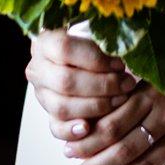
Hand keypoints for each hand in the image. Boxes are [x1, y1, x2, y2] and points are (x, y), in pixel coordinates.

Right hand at [25, 26, 139, 144]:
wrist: (82, 59)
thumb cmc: (92, 44)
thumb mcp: (96, 34)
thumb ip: (103, 42)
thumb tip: (119, 59)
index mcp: (45, 42)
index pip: (65, 49)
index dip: (95, 59)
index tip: (119, 64)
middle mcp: (38, 69)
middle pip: (65, 81)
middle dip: (101, 85)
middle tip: (126, 84)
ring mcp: (41, 94)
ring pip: (62, 106)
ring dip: (95, 106)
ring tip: (120, 99)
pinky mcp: (49, 115)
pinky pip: (56, 128)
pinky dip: (73, 130)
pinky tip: (89, 128)